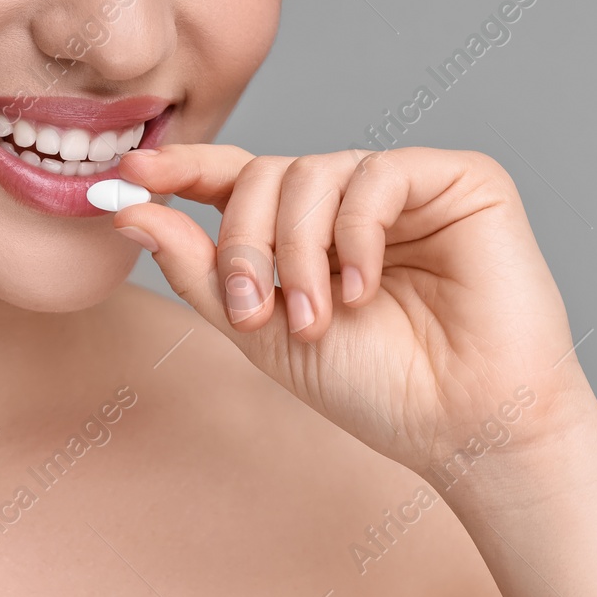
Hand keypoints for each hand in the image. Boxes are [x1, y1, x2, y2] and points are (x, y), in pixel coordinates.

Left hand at [114, 145, 596, 477]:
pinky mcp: (461, 180)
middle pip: (266, 174)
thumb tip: (130, 212)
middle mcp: (351, 200)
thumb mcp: (261, 330)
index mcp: (306, 229)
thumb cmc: (376, 387)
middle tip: (251, 308)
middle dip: (245, 241)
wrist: (467, 427)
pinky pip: (379, 174)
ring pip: (314, 172)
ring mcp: (405, 186)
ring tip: (316, 318)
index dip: (183, 169)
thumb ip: (198, 268)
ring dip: (298, 249)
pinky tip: (364, 288)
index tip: (129, 177)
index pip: (236, 177)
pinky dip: (357, 232)